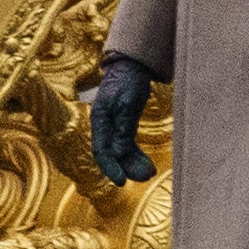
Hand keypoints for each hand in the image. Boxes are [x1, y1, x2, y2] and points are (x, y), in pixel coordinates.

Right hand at [87, 55, 156, 186]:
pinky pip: (128, 146)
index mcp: (99, 119)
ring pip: (121, 153)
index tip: (121, 181)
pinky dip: (137, 156)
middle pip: (112, 154)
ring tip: (149, 173)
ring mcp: (113, 127)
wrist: (133, 66)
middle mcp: (104, 126)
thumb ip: (122, 128)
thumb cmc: (128, 81)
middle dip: (126, 168)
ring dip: (133, 164)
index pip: (101, 150)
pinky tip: (148, 165)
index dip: (110, 168)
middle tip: (143, 177)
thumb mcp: (127, 103)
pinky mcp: (124, 126)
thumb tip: (118, 153)